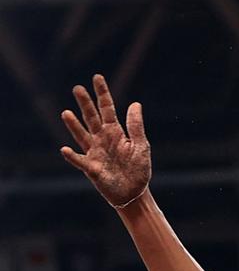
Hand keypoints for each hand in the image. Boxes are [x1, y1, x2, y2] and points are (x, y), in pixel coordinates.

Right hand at [60, 74, 150, 208]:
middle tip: (77, 88)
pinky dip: (72, 156)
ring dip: (74, 125)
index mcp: (115, 132)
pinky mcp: (92, 169)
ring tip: (66, 113)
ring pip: (82, 135)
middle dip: (85, 104)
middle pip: (91, 118)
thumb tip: (135, 103)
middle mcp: (102, 139)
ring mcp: (95, 152)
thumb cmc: (138, 170)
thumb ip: (136, 126)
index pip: (106, 108)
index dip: (102, 93)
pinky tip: (64, 149)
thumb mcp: (141, 146)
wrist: (134, 193)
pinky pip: (80, 161)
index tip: (97, 77)